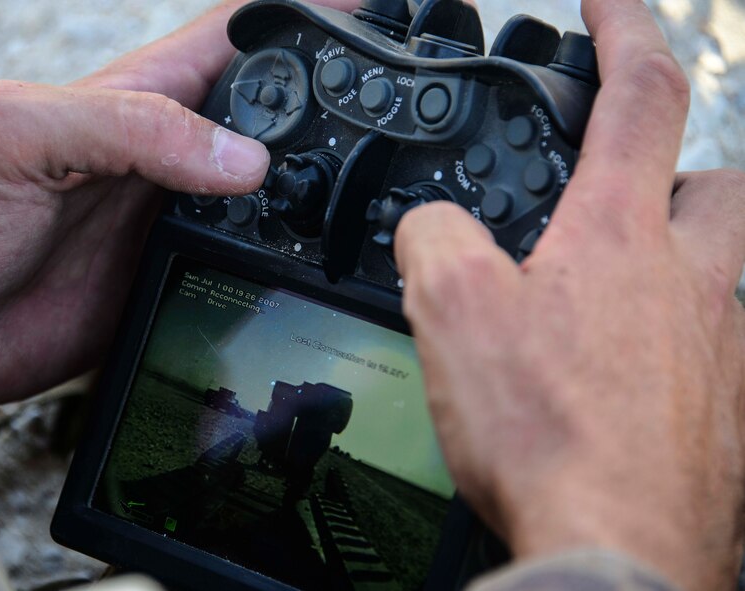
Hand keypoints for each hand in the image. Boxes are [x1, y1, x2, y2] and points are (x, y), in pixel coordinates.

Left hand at [0, 0, 355, 422]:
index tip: (372, 13)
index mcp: (138, 95)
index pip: (242, 34)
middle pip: (279, 112)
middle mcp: (172, 151)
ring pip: (280, 188)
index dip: (309, 15)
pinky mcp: (184, 271)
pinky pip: (257, 256)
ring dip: (325, 185)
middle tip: (395, 112)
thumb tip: (242, 157)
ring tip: (377, 190)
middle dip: (339, 102)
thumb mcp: (19, 135)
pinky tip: (320, 260)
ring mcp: (182, 214)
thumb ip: (129, 127)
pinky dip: (294, 254)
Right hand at [395, 0, 744, 587]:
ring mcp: (722, 345)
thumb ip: (434, 240)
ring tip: (602, 297)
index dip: (622, 25)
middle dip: (675, 165)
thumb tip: (434, 229)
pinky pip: (712, 347)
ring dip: (670, 259)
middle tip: (621, 190)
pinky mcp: (728, 408)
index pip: (639, 93)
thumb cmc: (551, 435)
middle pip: (717, 179)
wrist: (617, 551)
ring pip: (721, 267)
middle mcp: (692, 279)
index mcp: (619, 236)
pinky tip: (615, 380)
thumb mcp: (449, 312)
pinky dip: (666, 343)